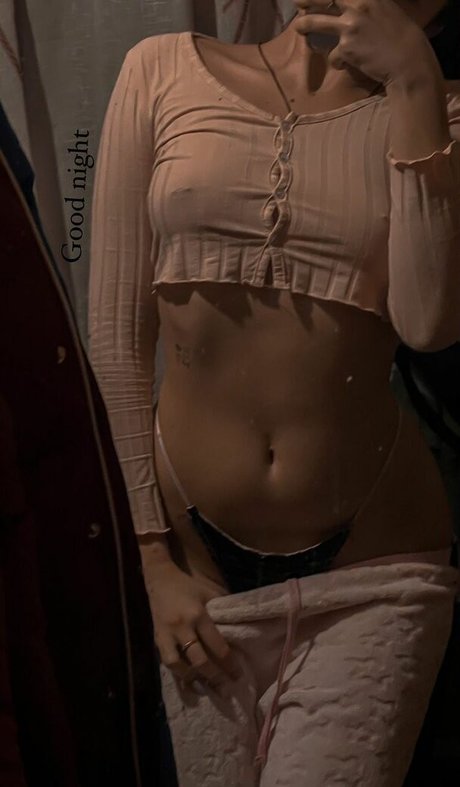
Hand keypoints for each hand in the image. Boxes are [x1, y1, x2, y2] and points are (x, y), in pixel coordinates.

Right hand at [147, 561, 240, 691]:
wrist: (160, 577)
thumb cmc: (189, 585)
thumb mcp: (210, 593)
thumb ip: (223, 611)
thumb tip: (240, 631)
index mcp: (198, 614)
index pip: (217, 645)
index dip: (229, 663)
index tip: (238, 675)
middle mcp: (182, 627)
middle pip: (199, 659)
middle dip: (214, 677)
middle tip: (227, 691)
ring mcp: (167, 634)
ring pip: (178, 664)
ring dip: (193, 679)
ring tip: (206, 690)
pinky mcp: (157, 638)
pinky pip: (166, 661)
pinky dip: (178, 674)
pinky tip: (188, 683)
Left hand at [293, 0, 437, 86]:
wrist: (408, 61)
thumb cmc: (403, 37)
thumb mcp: (387, 10)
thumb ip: (368, 5)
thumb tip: (351, 6)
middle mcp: (358, 5)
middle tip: (298, 2)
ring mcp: (350, 25)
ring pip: (317, 23)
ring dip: (305, 25)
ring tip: (298, 27)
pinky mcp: (346, 47)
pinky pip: (334, 55)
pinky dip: (338, 61)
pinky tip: (347, 64)